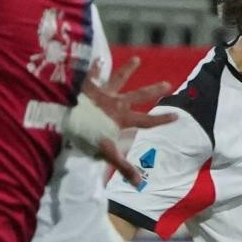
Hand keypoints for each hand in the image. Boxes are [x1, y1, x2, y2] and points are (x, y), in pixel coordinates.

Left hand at [78, 56, 175, 186]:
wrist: (65, 116)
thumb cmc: (86, 135)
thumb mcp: (106, 153)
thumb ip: (123, 167)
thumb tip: (140, 183)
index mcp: (122, 119)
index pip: (146, 121)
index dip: (162, 119)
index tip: (177, 116)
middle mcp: (116, 103)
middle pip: (139, 96)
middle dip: (154, 90)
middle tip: (168, 84)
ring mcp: (103, 92)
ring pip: (119, 78)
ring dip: (128, 69)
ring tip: (137, 60)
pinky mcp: (88, 86)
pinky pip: (92, 74)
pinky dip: (94, 67)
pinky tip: (97, 59)